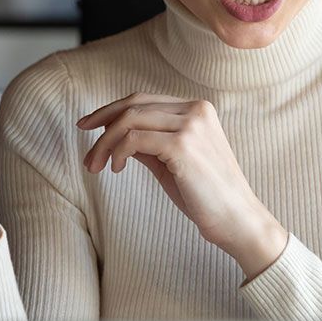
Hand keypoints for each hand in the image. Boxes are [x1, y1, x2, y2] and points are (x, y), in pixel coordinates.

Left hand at [77, 93, 285, 269]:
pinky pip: (134, 140)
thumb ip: (149, 143)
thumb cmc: (206, 195)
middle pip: (135, 105)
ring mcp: (191, 126)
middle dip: (103, 123)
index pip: (145, 100)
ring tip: (95, 166)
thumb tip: (116, 135)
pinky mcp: (183, 145)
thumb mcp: (173, 161)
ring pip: (130, 121)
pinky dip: (117, 153)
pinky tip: (115, 169)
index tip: (89, 125)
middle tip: (84, 144)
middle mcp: (196, 110)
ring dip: (105, 144)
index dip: (112, 110)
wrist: (237, 220)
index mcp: (198, 109)